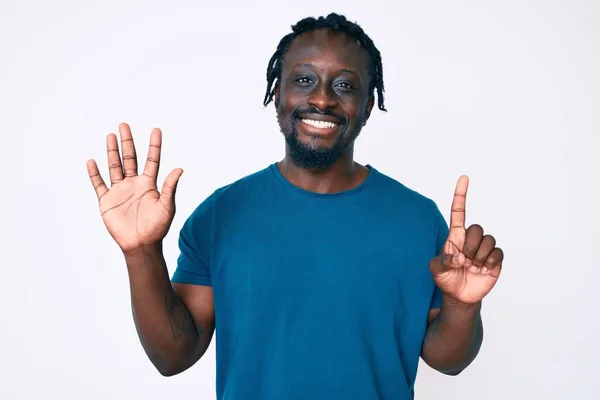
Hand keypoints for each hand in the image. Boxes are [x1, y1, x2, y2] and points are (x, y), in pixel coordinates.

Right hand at [87, 123, 183, 253]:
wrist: (141, 244)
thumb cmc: (157, 227)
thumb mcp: (166, 206)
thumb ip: (170, 187)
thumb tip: (180, 168)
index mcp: (149, 184)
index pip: (152, 160)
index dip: (154, 145)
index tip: (156, 130)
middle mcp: (134, 184)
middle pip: (130, 158)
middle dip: (127, 142)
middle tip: (124, 125)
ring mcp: (120, 191)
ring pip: (114, 166)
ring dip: (112, 152)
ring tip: (110, 136)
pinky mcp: (107, 201)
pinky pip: (99, 184)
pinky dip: (95, 173)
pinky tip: (92, 161)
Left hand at [430, 176, 503, 303]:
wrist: (459, 295)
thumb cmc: (446, 278)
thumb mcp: (436, 270)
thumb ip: (443, 262)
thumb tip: (459, 257)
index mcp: (455, 236)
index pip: (458, 211)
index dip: (461, 195)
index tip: (464, 178)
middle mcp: (470, 239)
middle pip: (477, 228)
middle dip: (471, 245)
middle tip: (465, 261)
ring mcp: (483, 249)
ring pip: (488, 240)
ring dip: (480, 256)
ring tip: (473, 267)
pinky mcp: (495, 259)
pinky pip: (498, 252)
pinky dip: (490, 261)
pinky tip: (483, 270)